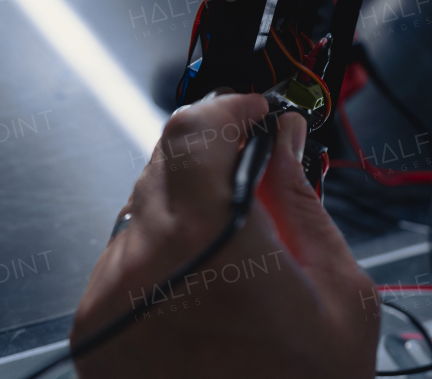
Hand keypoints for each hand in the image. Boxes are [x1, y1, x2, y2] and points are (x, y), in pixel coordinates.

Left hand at [71, 94, 378, 376]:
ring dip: (187, 200)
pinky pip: (125, 250)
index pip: (196, 128)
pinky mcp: (93, 323)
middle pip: (167, 155)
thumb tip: (283, 140)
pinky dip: (162, 247)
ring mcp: (111, 294)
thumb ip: (301, 202)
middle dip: (215, 153)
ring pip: (144, 200)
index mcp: (216, 245)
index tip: (259, 115)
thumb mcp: (338, 293)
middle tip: (258, 180)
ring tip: (233, 249)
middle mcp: (147, 261)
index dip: (232, 108)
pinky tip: (201, 286)